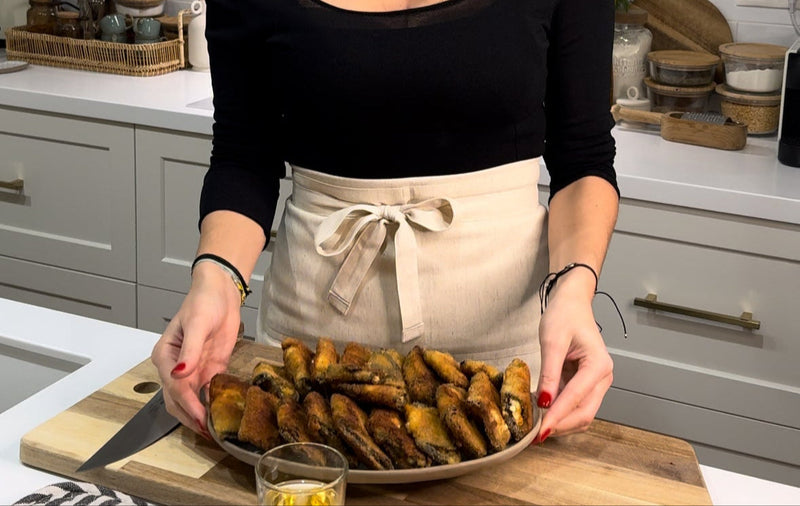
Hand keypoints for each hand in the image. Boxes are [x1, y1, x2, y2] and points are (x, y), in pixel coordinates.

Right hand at [150, 263, 242, 437]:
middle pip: (177, 400)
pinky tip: (221, 413)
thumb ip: (190, 351)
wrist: (221, 292)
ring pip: (191, 400)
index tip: (200, 419)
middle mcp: (175, 367)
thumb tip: (180, 374)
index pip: (174, 387)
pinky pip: (208, 391)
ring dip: (199, 414)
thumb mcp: (197, 324)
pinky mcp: (210, 369)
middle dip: (190, 417)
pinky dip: (212, 403)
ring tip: (214, 431)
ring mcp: (192, 370)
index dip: (188, 405)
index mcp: (165, 356)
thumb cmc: (203, 302)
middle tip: (207, 433)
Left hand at [533, 272, 613, 442]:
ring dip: (560, 422)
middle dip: (560, 425)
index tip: (540, 430)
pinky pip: (574, 404)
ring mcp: (596, 383)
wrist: (572, 303)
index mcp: (599, 365)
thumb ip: (549, 372)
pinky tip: (540, 412)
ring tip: (534, 425)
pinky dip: (559, 412)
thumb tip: (545, 402)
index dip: (557, 416)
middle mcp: (603, 378)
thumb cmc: (565, 315)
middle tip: (534, 435)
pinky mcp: (585, 384)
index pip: (576, 398)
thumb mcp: (552, 341)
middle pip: (584, 413)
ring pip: (581, 413)